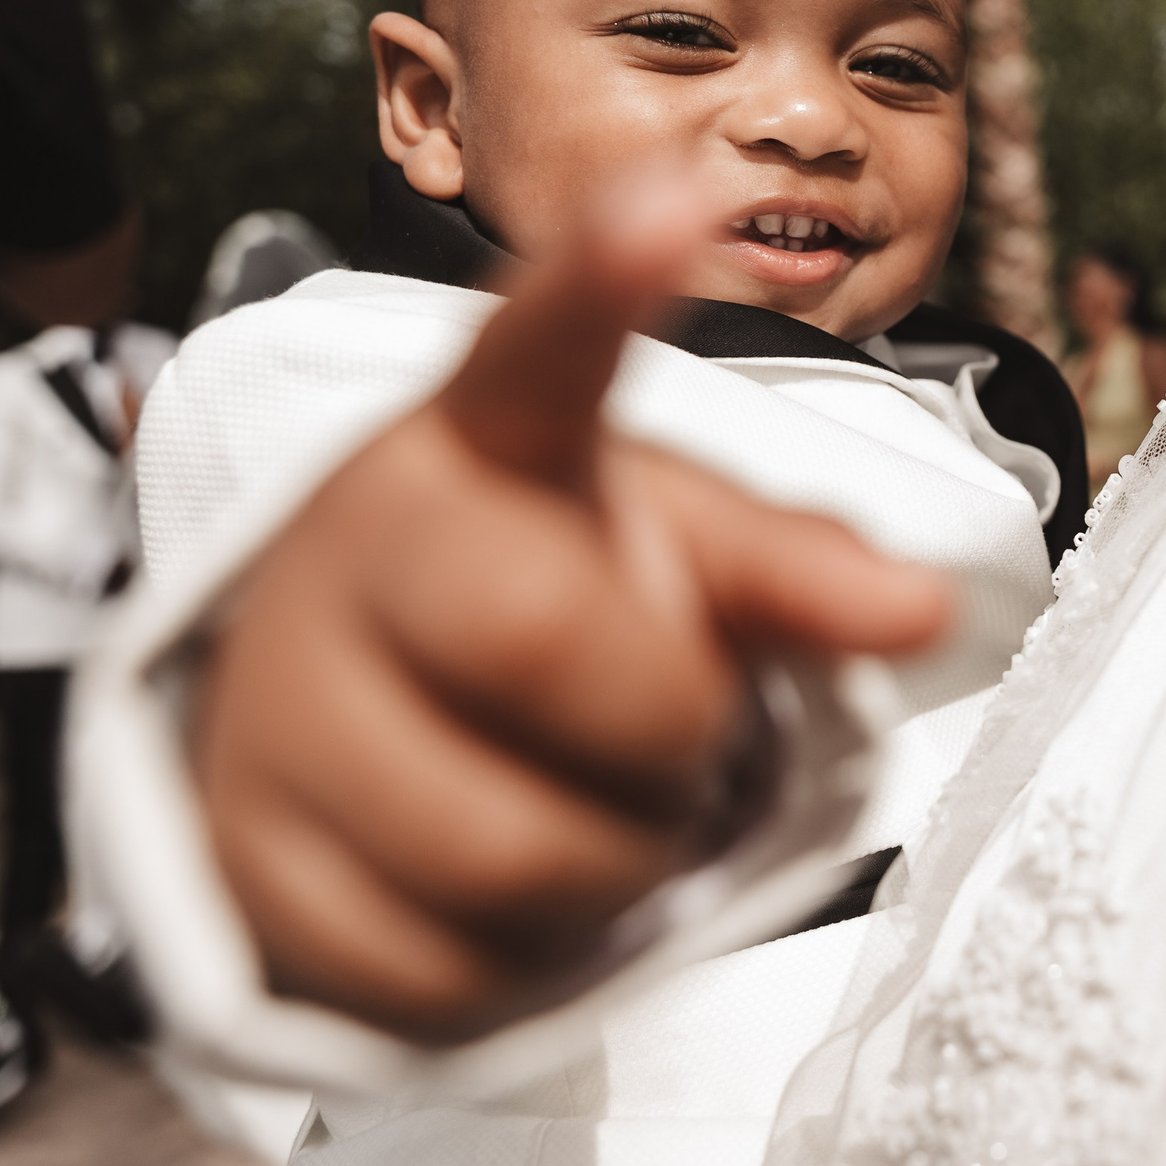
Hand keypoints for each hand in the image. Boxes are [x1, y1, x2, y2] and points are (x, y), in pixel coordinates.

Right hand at [193, 172, 950, 1042]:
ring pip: (509, 846)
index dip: (597, 285)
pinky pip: (448, 970)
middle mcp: (355, 550)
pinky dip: (530, 957)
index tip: (668, 195)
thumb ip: (789, 566)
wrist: (346, 732)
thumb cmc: (537, 606)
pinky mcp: (246, 873)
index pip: (533, 355)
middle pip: (544, 635)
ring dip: (613, 856)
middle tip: (667, 712)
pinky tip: (511, 886)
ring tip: (594, 800)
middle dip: (661, 712)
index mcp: (476, 444)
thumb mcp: (663, 555)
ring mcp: (278, 713)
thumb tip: (920, 609)